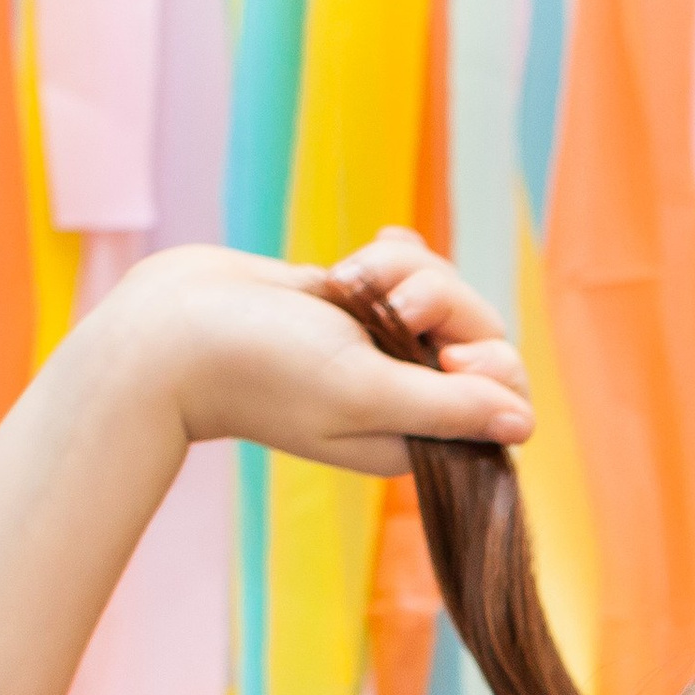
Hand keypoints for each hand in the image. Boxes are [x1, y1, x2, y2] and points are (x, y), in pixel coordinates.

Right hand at [105, 229, 534, 477]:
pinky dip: (388, 259)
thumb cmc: (263, 367)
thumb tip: (523, 425)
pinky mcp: (357, 308)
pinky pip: (406, 273)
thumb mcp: (366, 391)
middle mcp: (408, 396)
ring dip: (406, 271)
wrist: (171, 329)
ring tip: (349, 280)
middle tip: (394, 301)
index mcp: (419, 435)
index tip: (449, 350)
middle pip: (478, 333)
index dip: (491, 362)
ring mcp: (383, 350)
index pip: (503, 397)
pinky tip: (360, 260)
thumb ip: (448, 410)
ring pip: (441, 293)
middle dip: (443, 299)